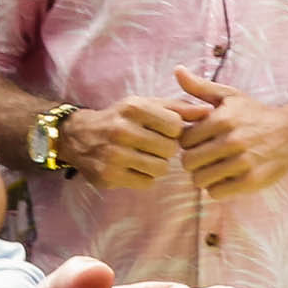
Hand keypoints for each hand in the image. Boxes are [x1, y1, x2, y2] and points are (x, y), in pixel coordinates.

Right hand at [63, 98, 195, 189]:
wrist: (79, 136)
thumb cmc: (121, 118)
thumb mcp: (146, 105)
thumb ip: (178, 108)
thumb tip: (209, 111)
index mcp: (134, 108)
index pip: (176, 125)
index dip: (176, 131)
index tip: (166, 131)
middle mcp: (122, 130)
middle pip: (169, 149)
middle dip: (167, 149)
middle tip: (155, 146)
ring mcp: (113, 155)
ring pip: (160, 169)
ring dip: (158, 165)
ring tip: (145, 156)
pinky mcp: (108, 176)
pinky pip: (145, 183)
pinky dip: (145, 177)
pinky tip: (134, 167)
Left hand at [169, 70, 287, 198]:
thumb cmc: (255, 114)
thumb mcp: (229, 96)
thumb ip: (200, 87)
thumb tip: (177, 71)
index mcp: (222, 118)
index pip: (184, 140)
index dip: (189, 142)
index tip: (200, 141)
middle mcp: (232, 140)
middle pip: (188, 162)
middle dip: (193, 161)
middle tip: (205, 157)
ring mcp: (242, 162)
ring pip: (200, 180)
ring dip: (204, 176)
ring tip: (215, 167)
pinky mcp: (251, 181)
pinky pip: (216, 193)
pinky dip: (217, 187)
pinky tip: (226, 177)